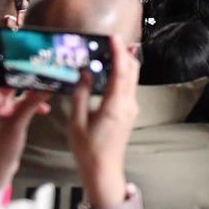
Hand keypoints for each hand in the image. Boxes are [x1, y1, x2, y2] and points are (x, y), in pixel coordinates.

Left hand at [0, 52, 49, 190]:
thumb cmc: (0, 152)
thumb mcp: (17, 126)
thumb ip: (31, 104)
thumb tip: (46, 86)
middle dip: (11, 58)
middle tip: (21, 41)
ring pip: (10, 85)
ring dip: (24, 79)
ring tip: (37, 67)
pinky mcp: (4, 115)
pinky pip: (17, 99)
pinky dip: (29, 98)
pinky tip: (42, 104)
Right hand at [67, 40, 138, 208]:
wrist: (103, 170)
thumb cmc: (87, 149)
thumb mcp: (77, 122)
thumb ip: (80, 94)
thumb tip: (84, 72)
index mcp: (115, 106)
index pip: (121, 72)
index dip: (119, 52)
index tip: (113, 37)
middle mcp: (128, 104)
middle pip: (132, 71)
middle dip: (125, 53)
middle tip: (114, 39)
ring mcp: (131, 108)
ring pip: (132, 79)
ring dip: (125, 63)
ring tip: (112, 50)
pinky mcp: (129, 112)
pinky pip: (128, 87)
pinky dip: (122, 75)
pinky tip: (110, 71)